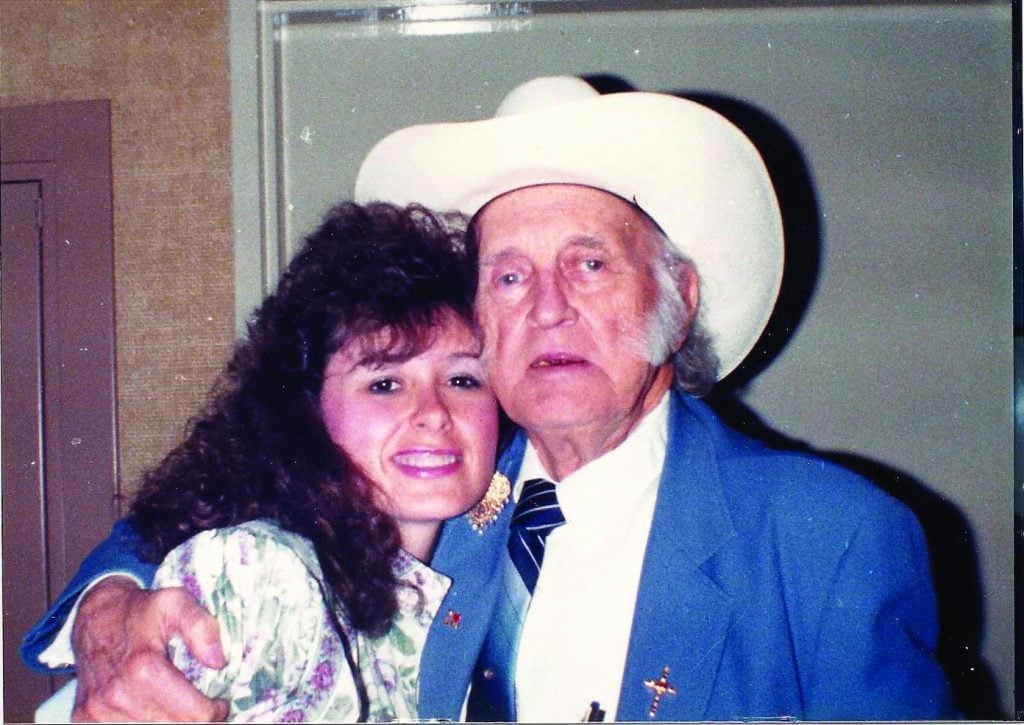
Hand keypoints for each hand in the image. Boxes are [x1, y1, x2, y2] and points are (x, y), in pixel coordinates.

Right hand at [70, 576, 228, 721]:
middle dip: (194, 718)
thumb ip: (202, 627)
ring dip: (171, 722)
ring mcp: (99, 711)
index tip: (218, 702)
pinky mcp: (87, 719)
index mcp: (143, 668)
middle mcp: (118, 695)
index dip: (214, 711)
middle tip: (201, 705)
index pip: (194, 714)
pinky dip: (147, 723)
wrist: (95, 617)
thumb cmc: (141, 610)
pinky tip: (155, 709)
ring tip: (179, 705)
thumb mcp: (177, 602)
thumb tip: (217, 662)